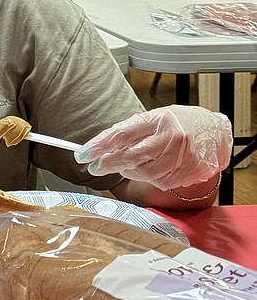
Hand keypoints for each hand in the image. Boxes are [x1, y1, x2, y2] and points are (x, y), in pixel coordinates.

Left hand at [75, 105, 231, 189]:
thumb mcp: (155, 118)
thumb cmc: (180, 123)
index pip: (121, 133)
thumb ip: (132, 131)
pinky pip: (161, 182)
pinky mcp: (192, 172)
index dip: (99, 145)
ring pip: (144, 172)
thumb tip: (102, 146)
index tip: (83, 154)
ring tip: (123, 168)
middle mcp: (171, 137)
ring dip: (128, 172)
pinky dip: (149, 179)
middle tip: (94, 166)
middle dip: (108, 163)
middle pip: (131, 155)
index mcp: (158, 119)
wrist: (217, 131)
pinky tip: (147, 172)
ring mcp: (183, 156)